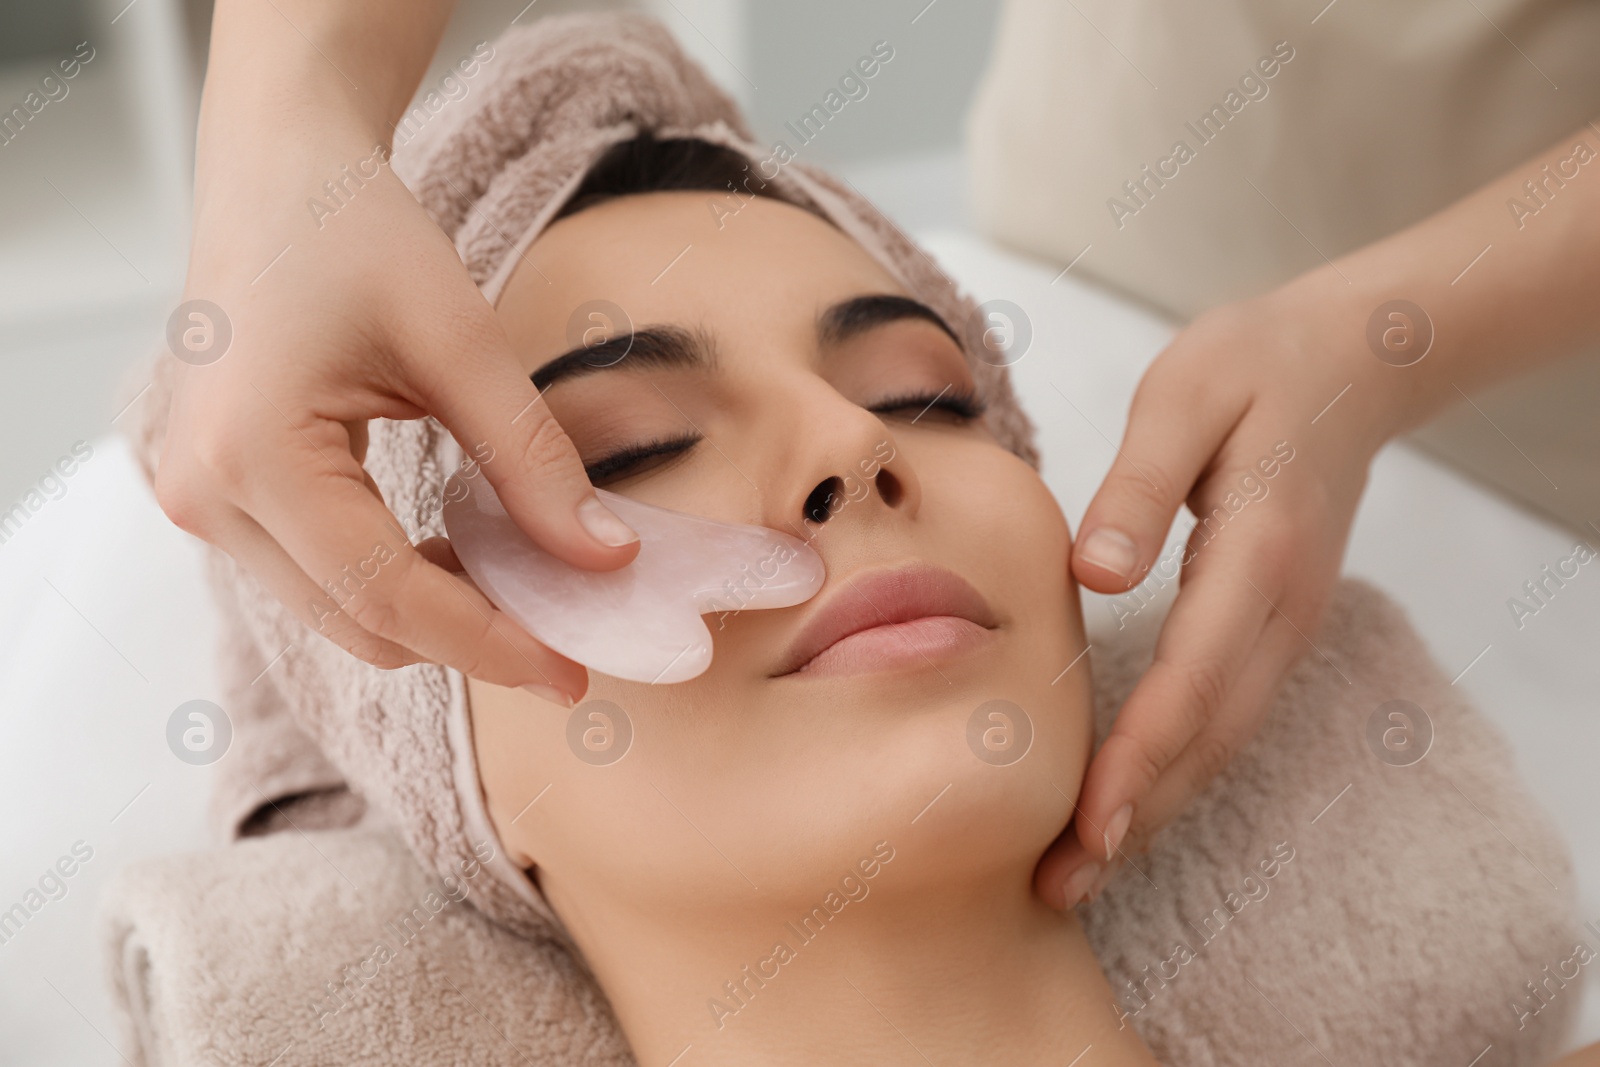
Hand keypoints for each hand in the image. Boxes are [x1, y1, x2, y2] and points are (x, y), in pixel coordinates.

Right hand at [155, 77, 638, 703]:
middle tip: (570, 637)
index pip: (386, 597)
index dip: (488, 643)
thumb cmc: (354, 229)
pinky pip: (320, 572)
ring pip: (337, 610)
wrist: (277, 170)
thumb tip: (605, 560)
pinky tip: (467, 551)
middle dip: (468, 639)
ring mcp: (203, 498)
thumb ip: (533, 461)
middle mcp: (207, 494)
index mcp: (252, 455)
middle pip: (356, 623)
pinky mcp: (223, 492)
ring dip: (435, 612)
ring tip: (531, 589)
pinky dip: (398, 578)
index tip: (573, 670)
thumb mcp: (462, 340)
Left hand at [1037, 275, 1400, 908]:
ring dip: (1155, 808)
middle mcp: (1281, 608)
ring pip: (1222, 741)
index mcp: (1257, 554)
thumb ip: (1138, 485)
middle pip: (1209, 738)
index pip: (1193, 680)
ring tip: (1081, 869)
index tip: (1085, 827)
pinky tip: (1130, 800)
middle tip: (1058, 887)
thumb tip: (1091, 574)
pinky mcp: (1274, 625)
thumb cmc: (1251, 367)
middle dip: (1135, 817)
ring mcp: (1287, 623)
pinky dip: (1178, 769)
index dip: (1137, 760)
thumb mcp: (1183, 396)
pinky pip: (1227, 716)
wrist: (1351, 359)